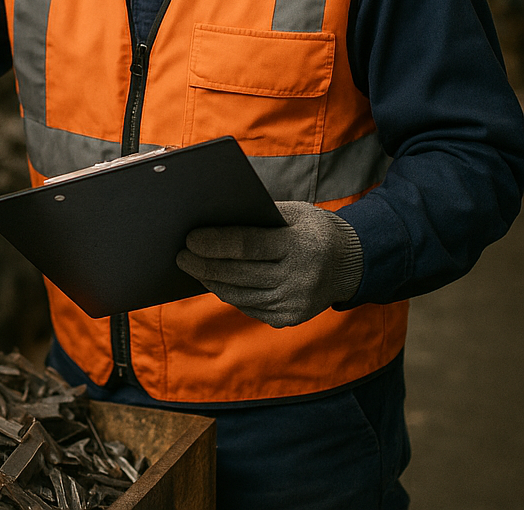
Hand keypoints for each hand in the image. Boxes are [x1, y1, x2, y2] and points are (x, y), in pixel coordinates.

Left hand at [176, 201, 363, 327]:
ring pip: (239, 295)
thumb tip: (211, 218)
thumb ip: (259, 216)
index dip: (215, 244)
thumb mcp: (294, 213)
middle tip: (180, 256)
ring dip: (211, 282)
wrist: (351, 264)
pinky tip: (215, 281)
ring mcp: (294, 303)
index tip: (189, 239)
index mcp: (300, 245)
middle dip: (203, 265)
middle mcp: (299, 278)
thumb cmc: (313, 229)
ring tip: (192, 268)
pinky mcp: (289, 318)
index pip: (248, 245)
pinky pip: (249, 307)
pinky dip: (229, 293)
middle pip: (238, 274)